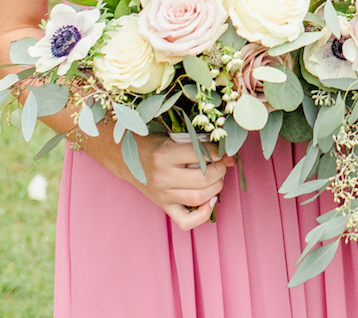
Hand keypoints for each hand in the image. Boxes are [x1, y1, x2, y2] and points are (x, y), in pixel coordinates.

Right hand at [86, 130, 232, 229]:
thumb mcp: (174, 137)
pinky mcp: (164, 206)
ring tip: (216, 178)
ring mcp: (163, 194)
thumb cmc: (155, 144)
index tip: (223, 150)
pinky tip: (210, 201)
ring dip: (216, 187)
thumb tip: (230, 156)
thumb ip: (200, 145)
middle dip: (220, 170)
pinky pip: (186, 221)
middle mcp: (163, 177)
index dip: (218, 152)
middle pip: (203, 179)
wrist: (127, 158)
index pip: (201, 155)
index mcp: (165, 155)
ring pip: (199, 197)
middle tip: (221, 164)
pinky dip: (203, 214)